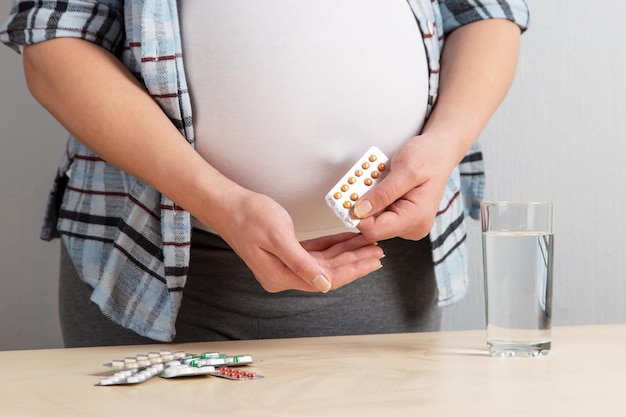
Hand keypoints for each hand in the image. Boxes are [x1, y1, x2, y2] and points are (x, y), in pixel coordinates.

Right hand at [208, 190, 383, 292]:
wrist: (227, 205)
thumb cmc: (248, 217)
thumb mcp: (278, 236)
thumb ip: (301, 263)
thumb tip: (324, 285)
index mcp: (282, 276)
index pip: (327, 279)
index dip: (353, 270)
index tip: (373, 261)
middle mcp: (284, 275)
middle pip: (329, 273)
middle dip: (355, 261)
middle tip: (378, 252)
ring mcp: (284, 265)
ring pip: (325, 262)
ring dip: (346, 253)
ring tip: (368, 245)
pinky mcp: (285, 253)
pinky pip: (316, 252)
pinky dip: (332, 246)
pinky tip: (347, 240)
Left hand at [353, 133, 453, 241]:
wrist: (440, 152)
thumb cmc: (428, 157)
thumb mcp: (404, 170)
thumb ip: (382, 193)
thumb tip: (360, 211)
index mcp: (416, 219)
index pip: (375, 230)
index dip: (357, 214)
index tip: (348, 195)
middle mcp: (413, 227)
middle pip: (373, 226)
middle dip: (363, 204)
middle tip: (361, 179)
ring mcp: (408, 224)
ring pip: (374, 219)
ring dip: (368, 199)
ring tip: (374, 176)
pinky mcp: (403, 218)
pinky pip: (380, 213)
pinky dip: (374, 198)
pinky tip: (379, 183)